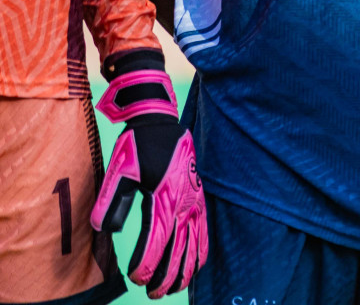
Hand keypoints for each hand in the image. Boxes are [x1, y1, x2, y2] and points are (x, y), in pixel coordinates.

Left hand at [91, 51, 206, 298]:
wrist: (161, 124)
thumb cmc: (138, 147)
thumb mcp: (119, 169)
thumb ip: (111, 199)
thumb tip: (102, 229)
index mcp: (163, 196)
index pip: (158, 238)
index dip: (148, 262)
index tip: (138, 278)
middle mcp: (183, 201)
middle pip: (179, 246)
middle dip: (167, 274)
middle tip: (154, 293)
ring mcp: (194, 200)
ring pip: (194, 241)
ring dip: (185, 268)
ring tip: (174, 288)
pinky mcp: (198, 197)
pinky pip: (204, 229)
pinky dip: (202, 250)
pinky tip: (197, 264)